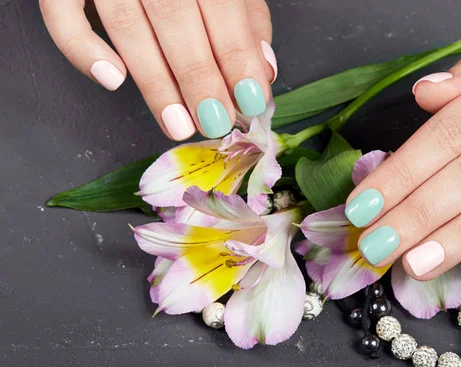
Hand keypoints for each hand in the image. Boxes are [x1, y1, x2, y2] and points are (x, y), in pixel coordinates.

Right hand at [40, 0, 276, 139]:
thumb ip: (246, 19)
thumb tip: (262, 70)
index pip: (221, 6)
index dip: (237, 56)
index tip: (250, 100)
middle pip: (175, 17)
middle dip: (199, 77)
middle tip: (215, 122)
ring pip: (126, 25)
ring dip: (155, 83)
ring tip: (178, 125)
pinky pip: (61, 14)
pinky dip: (82, 49)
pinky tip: (114, 80)